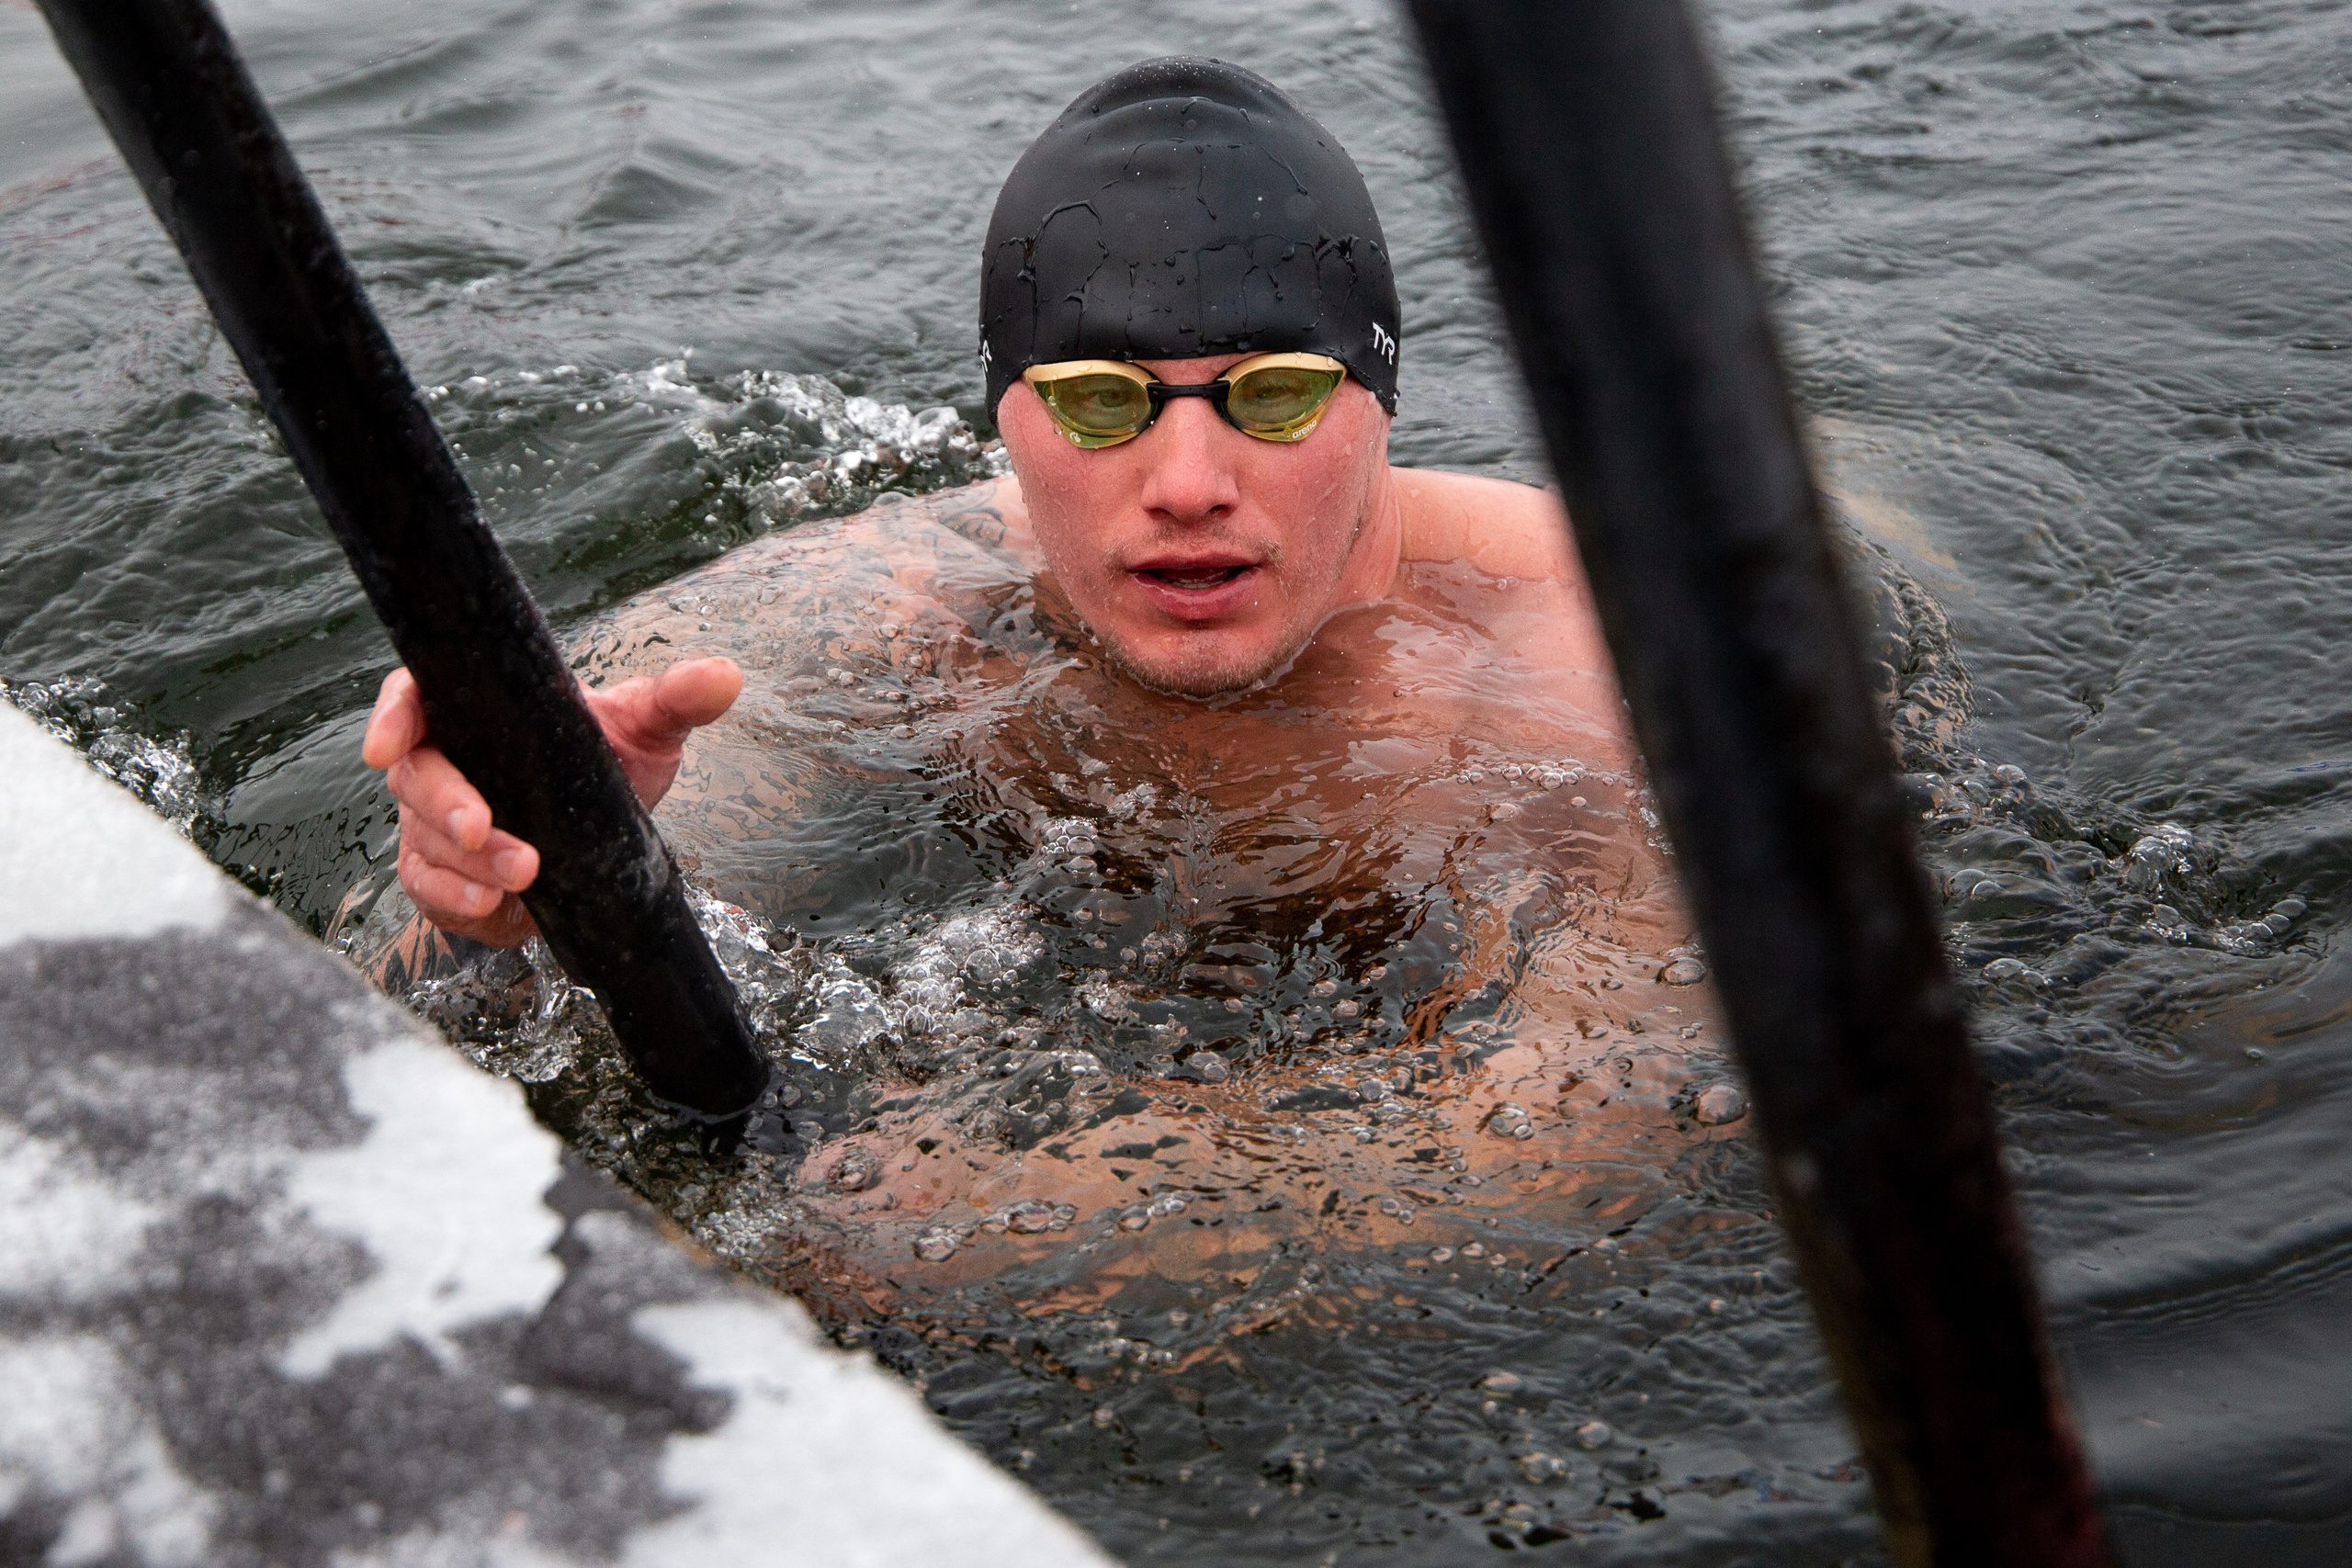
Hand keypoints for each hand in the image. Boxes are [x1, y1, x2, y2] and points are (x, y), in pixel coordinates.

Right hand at [361, 656, 743, 947]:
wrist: (602, 837)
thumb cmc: (606, 764)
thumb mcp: (646, 730)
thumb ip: (677, 700)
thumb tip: (726, 676)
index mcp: (475, 711)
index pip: (415, 697)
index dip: (393, 716)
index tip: (389, 745)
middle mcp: (445, 762)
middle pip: (414, 777)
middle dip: (444, 806)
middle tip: (483, 829)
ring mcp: (435, 823)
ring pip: (423, 840)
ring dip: (467, 862)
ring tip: (524, 872)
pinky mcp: (444, 876)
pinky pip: (430, 888)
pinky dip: (457, 899)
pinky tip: (493, 904)